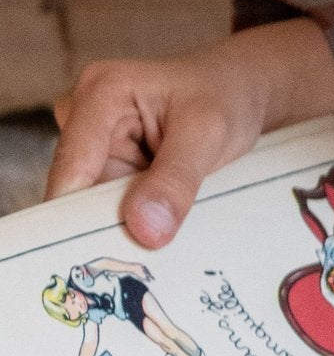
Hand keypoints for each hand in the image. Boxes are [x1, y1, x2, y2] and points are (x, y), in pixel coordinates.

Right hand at [47, 21, 333, 245]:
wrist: (239, 91)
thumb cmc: (225, 96)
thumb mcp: (209, 133)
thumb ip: (175, 180)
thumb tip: (143, 230)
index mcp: (101, 92)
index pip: (73, 166)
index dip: (76, 215)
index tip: (94, 257)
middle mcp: (84, 117)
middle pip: (77, 189)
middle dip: (105, 224)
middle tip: (138, 264)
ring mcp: (94, 144)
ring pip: (93, 203)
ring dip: (123, 225)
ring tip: (159, 244)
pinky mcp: (108, 165)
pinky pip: (112, 204)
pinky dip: (134, 221)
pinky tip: (158, 233)